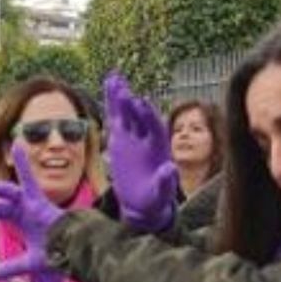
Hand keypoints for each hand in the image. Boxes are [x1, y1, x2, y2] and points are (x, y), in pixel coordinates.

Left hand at [0, 148, 64, 279]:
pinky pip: (29, 179)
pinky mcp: (37, 200)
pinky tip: (18, 145)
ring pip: (5, 190)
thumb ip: (12, 267)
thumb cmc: (58, 254)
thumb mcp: (30, 262)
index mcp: (23, 218)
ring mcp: (31, 202)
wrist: (74, 253)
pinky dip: (24, 162)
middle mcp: (25, 207)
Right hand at [104, 72, 178, 231]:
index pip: (154, 128)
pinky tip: (109, 84)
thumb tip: (171, 169)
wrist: (142, 203)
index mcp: (159, 148)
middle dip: (131, 104)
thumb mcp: (161, 193)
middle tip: (123, 89)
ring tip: (114, 78)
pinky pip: (116, 117)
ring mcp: (133, 136)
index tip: (141, 102)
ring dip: (121, 96)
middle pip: (139, 117)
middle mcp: (147, 138)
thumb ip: (165, 181)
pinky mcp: (120, 138)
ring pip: (127, 113)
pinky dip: (112, 102)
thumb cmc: (155, 199)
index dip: (148, 116)